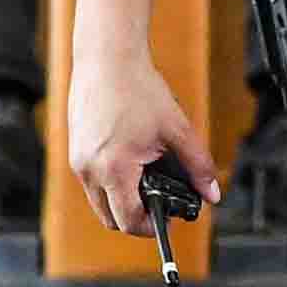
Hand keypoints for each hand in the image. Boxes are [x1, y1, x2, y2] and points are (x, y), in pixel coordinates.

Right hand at [65, 43, 218, 239]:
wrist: (107, 58)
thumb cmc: (138, 88)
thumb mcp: (177, 130)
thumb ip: (198, 166)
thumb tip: (212, 194)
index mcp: (115, 168)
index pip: (130, 222)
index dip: (152, 228)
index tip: (167, 220)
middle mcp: (90, 169)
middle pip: (110, 220)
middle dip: (135, 219)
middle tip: (159, 204)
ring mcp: (78, 161)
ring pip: (98, 202)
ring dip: (121, 202)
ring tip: (145, 182)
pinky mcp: (74, 150)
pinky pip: (91, 183)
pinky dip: (109, 184)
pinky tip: (129, 165)